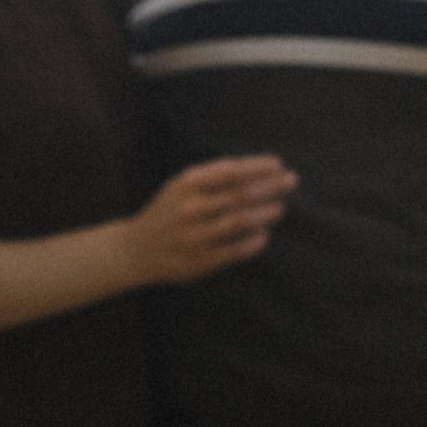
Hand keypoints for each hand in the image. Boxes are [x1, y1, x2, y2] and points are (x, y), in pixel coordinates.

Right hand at [121, 154, 296, 286]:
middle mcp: (190, 209)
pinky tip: (264, 236)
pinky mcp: (198, 262)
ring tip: (281, 207)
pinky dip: (253, 243)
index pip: (230, 171)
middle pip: (240, 195)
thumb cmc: (168, 212)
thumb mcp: (181, 186)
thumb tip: (258, 170)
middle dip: (271, 186)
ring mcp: (194, 236)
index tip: (278, 164)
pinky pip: (233, 251)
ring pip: (240, 221)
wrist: (135, 250)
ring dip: (266, 213)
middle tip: (291, 181)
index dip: (258, 167)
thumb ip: (213, 178)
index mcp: (186, 185)